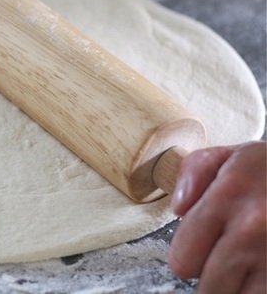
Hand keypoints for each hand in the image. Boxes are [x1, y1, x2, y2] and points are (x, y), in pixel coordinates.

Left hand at [169, 141, 265, 293]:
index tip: (201, 246)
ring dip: (241, 287)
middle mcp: (253, 228)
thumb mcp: (233, 155)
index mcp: (229, 195)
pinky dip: (261, 287)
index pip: (182, 259)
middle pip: (208, 289)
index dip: (189, 255)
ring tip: (250, 262)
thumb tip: (178, 207)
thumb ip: (193, 173)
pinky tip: (264, 268)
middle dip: (214, 274)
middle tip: (230, 254)